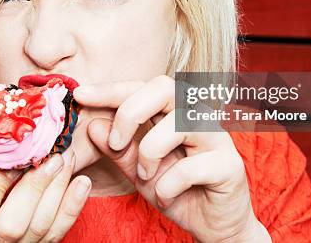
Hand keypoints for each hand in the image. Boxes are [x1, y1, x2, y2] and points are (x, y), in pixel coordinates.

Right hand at [0, 150, 90, 241]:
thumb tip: (2, 130)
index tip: (18, 156)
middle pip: (12, 226)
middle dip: (35, 187)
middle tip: (53, 156)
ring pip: (38, 229)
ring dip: (57, 191)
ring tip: (68, 159)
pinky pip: (56, 233)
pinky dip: (72, 207)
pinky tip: (82, 182)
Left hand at [74, 75, 270, 242]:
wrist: (212, 224)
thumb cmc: (176, 190)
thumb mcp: (138, 170)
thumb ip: (118, 149)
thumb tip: (92, 125)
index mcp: (174, 111)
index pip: (141, 87)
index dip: (110, 89)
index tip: (80, 95)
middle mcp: (197, 115)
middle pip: (164, 87)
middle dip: (130, 112)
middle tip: (115, 143)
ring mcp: (217, 137)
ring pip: (178, 123)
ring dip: (150, 152)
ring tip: (146, 176)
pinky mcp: (229, 165)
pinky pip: (191, 167)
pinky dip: (168, 185)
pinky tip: (166, 196)